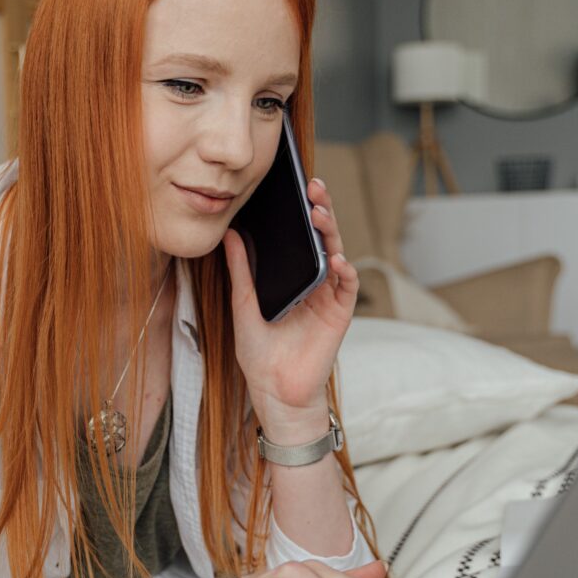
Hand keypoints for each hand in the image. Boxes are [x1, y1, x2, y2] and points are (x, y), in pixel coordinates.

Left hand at [223, 177, 357, 422]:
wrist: (274, 392)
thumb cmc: (259, 355)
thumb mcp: (243, 307)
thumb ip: (240, 272)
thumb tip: (230, 235)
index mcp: (292, 278)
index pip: (299, 237)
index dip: (299, 212)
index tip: (293, 186)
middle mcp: (314, 282)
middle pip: (322, 238)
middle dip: (320, 210)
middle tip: (312, 186)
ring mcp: (329, 296)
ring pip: (337, 254)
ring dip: (331, 233)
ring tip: (319, 213)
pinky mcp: (340, 314)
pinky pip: (347, 286)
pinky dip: (344, 270)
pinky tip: (335, 259)